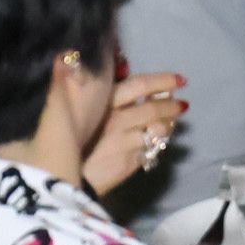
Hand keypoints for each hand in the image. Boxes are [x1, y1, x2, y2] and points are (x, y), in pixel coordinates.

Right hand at [83, 69, 186, 192]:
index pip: (140, 85)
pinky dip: (158, 143)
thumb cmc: (72, 136)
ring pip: (157, 130)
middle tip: (182, 105)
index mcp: (105, 103)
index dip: (163, 80)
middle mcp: (116, 120)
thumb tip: (125, 67)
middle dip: (171, 105)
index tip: (180, 80)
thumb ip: (105, 91)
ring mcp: (125, 143)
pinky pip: (151, 149)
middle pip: (153, 108)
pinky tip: (157, 141)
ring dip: (169, 124)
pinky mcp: (129, 162)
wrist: (62, 176)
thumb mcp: (86, 109)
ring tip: (173, 122)